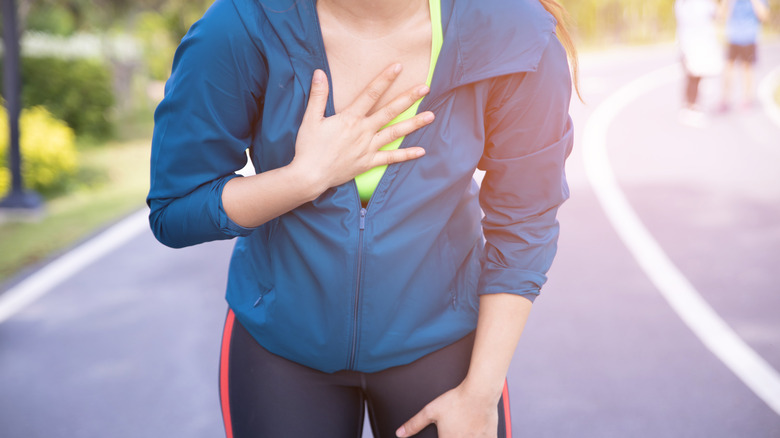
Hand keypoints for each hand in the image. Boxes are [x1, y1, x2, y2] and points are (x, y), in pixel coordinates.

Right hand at [290, 64, 433, 193]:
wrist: (309, 176)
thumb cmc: (308, 147)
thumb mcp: (310, 119)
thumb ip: (318, 95)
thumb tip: (319, 72)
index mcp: (350, 118)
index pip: (370, 94)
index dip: (385, 79)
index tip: (398, 66)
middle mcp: (363, 131)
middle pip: (389, 111)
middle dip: (408, 98)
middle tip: (425, 88)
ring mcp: (368, 148)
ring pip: (395, 133)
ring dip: (414, 124)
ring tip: (431, 116)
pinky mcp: (368, 162)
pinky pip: (390, 158)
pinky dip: (406, 155)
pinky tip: (421, 151)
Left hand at [396, 384, 497, 437]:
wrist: (480, 392)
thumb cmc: (457, 400)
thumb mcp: (430, 411)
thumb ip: (414, 424)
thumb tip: (400, 433)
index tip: (444, 435)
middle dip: (454, 437)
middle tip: (454, 430)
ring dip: (466, 437)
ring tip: (464, 430)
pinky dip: (479, 437)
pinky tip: (475, 431)